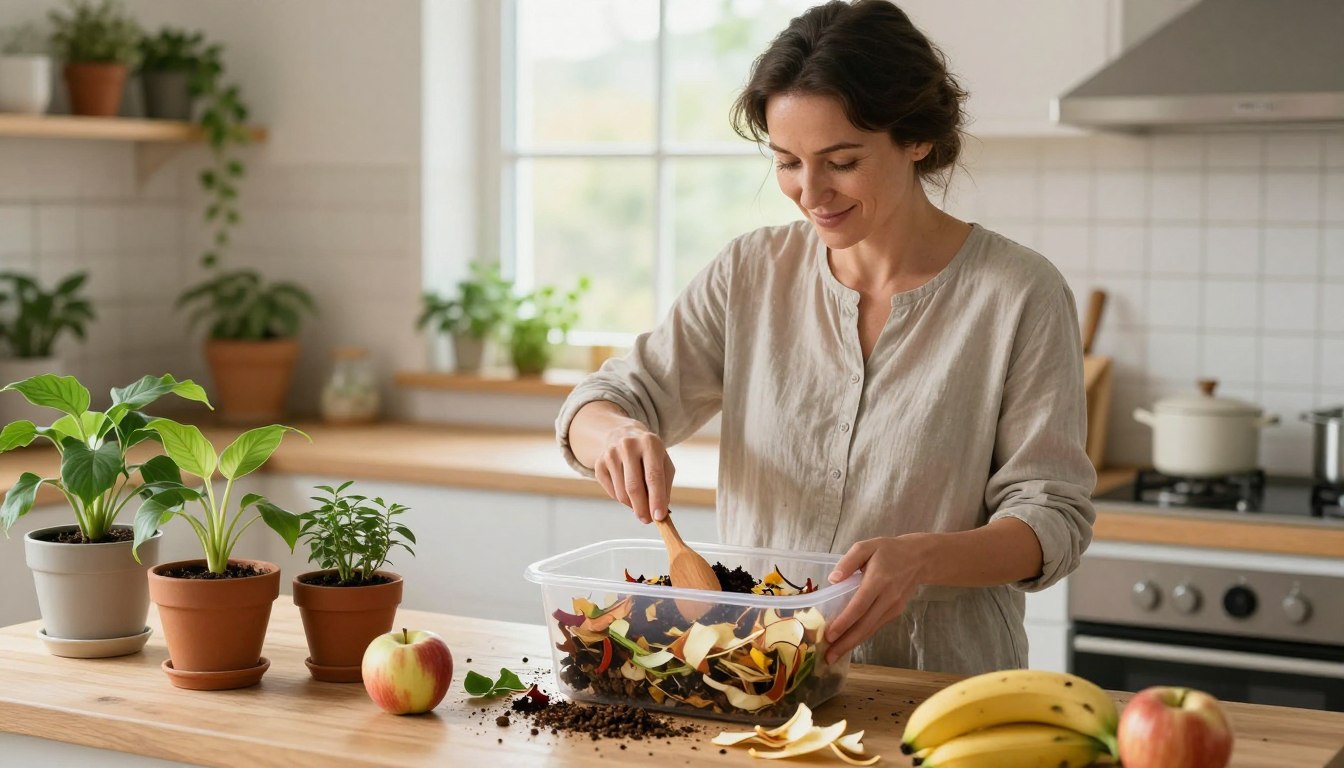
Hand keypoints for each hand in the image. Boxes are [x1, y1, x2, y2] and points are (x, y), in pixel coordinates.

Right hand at [593, 425, 675, 523]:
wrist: (624, 435)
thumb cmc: (649, 454)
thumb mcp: (664, 463)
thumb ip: (664, 486)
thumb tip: (660, 513)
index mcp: (649, 443)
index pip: (653, 476)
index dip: (656, 499)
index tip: (659, 517)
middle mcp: (628, 446)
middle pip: (633, 486)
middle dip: (642, 508)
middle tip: (647, 520)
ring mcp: (610, 454)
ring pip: (622, 493)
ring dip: (633, 505)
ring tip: (641, 502)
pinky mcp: (599, 464)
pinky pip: (612, 492)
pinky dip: (622, 499)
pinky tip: (628, 491)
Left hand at [823, 536, 929, 664]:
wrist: (920, 558)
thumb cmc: (889, 550)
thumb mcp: (866, 547)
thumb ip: (848, 562)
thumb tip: (833, 580)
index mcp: (878, 580)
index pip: (860, 605)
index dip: (844, 622)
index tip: (830, 635)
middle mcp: (888, 597)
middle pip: (865, 625)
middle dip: (846, 642)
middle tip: (828, 657)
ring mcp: (893, 607)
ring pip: (870, 629)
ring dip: (852, 644)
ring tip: (833, 656)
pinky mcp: (895, 612)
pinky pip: (875, 626)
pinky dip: (861, 636)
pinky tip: (848, 643)